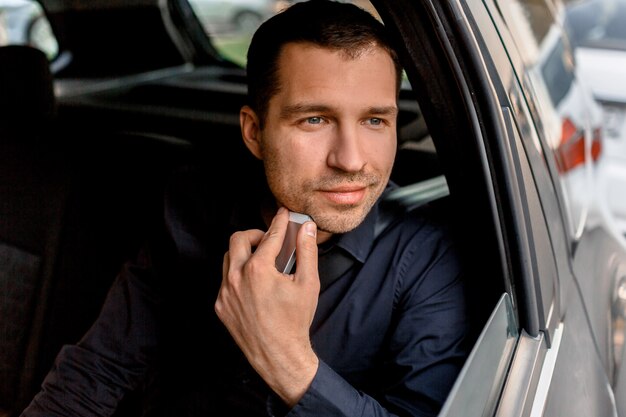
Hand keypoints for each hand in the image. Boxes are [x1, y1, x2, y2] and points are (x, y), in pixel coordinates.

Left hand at [215, 207, 319, 406]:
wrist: (278, 355)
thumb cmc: (295, 321)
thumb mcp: (308, 283)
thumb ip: (306, 251)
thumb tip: (307, 229)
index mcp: (258, 269)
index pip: (270, 236)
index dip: (280, 223)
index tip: (284, 215)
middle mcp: (237, 277)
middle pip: (238, 239)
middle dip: (255, 234)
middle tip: (269, 239)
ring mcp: (225, 292)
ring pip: (228, 258)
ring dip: (243, 253)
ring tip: (261, 259)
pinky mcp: (221, 306)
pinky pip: (225, 280)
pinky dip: (238, 275)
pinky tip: (254, 283)